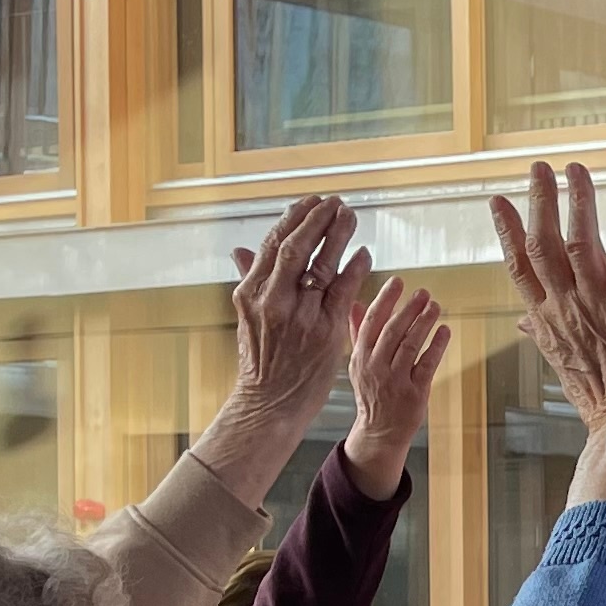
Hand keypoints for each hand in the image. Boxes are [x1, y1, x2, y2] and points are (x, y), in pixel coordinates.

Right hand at [189, 195, 366, 507]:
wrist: (270, 403)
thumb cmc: (262, 358)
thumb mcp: (247, 316)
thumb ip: (249, 279)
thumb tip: (240, 248)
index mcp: (250, 292)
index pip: (273, 244)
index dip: (295, 218)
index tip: (311, 202)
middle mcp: (273, 300)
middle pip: (297, 248)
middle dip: (318, 220)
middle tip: (336, 202)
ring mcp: (300, 316)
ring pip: (322, 265)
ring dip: (339, 237)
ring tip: (351, 217)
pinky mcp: (325, 331)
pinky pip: (344, 292)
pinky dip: (356, 269)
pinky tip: (365, 253)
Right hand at [341, 272, 449, 495]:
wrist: (379, 432)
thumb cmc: (371, 394)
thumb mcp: (358, 363)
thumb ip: (359, 333)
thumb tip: (357, 303)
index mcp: (360, 358)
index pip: (371, 323)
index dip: (385, 300)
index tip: (397, 282)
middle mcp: (376, 367)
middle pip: (392, 332)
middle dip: (408, 309)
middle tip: (422, 292)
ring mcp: (395, 381)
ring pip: (410, 345)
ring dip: (424, 323)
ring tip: (435, 306)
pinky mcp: (415, 393)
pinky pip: (427, 365)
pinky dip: (436, 346)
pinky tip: (444, 331)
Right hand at [489, 160, 605, 523]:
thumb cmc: (602, 396)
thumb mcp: (563, 363)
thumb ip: (543, 334)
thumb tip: (526, 320)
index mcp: (547, 319)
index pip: (517, 266)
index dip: (505, 230)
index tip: (495, 199)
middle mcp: (566, 307)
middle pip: (544, 244)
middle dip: (539, 202)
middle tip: (536, 167)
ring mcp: (598, 306)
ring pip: (582, 242)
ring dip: (579, 202)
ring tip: (575, 169)